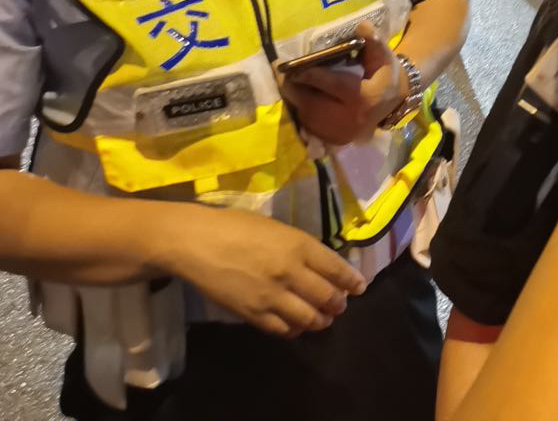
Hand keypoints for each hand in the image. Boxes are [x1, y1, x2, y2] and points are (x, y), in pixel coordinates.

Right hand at [155, 202, 365, 337]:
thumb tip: (322, 266)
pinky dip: (295, 330)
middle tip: (339, 305)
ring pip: (309, 318)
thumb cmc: (237, 226)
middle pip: (327, 296)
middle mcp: (291, 272)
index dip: (351, 281)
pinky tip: (296, 326)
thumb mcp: (277, 228)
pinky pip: (282, 329)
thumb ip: (301, 248)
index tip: (360, 287)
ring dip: (320, 320)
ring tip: (322, 319)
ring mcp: (272, 296)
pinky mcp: (252, 314)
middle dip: (338, 304)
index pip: (337, 268)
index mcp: (299, 245)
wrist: (197, 242)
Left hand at [280, 19, 405, 144]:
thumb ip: (373, 41)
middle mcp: (353, 119)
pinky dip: (302, 112)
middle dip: (296, 89)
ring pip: (310, 117)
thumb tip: (362, 26)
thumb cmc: (385, 75)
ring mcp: (344, 133)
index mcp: (366, 97)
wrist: (393, 101)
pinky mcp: (337, 140)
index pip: (333, 84)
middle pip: (315, 104)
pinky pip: (311, 127)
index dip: (310, 75)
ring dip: (296, 100)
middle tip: (282, 75)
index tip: (292, 67)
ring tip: (287, 84)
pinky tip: (299, 98)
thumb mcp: (384, 56)